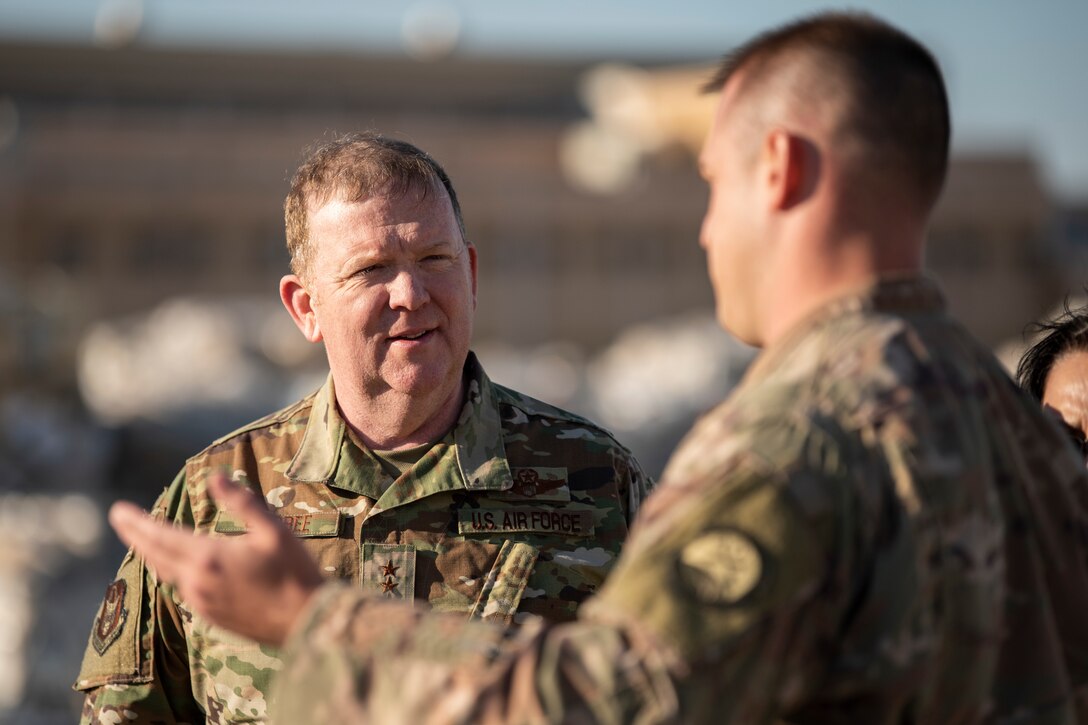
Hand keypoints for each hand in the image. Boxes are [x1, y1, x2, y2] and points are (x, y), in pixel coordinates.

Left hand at [108, 474, 323, 646]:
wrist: (306, 621)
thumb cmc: (294, 571)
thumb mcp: (273, 529)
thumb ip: (242, 503)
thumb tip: (214, 478)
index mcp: (209, 557)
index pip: (160, 535)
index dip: (137, 522)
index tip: (117, 509)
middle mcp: (197, 581)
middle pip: (155, 555)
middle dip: (134, 535)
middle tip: (118, 518)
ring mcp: (201, 602)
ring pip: (166, 573)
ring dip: (153, 553)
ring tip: (145, 539)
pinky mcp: (211, 617)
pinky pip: (182, 589)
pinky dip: (172, 571)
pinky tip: (177, 566)